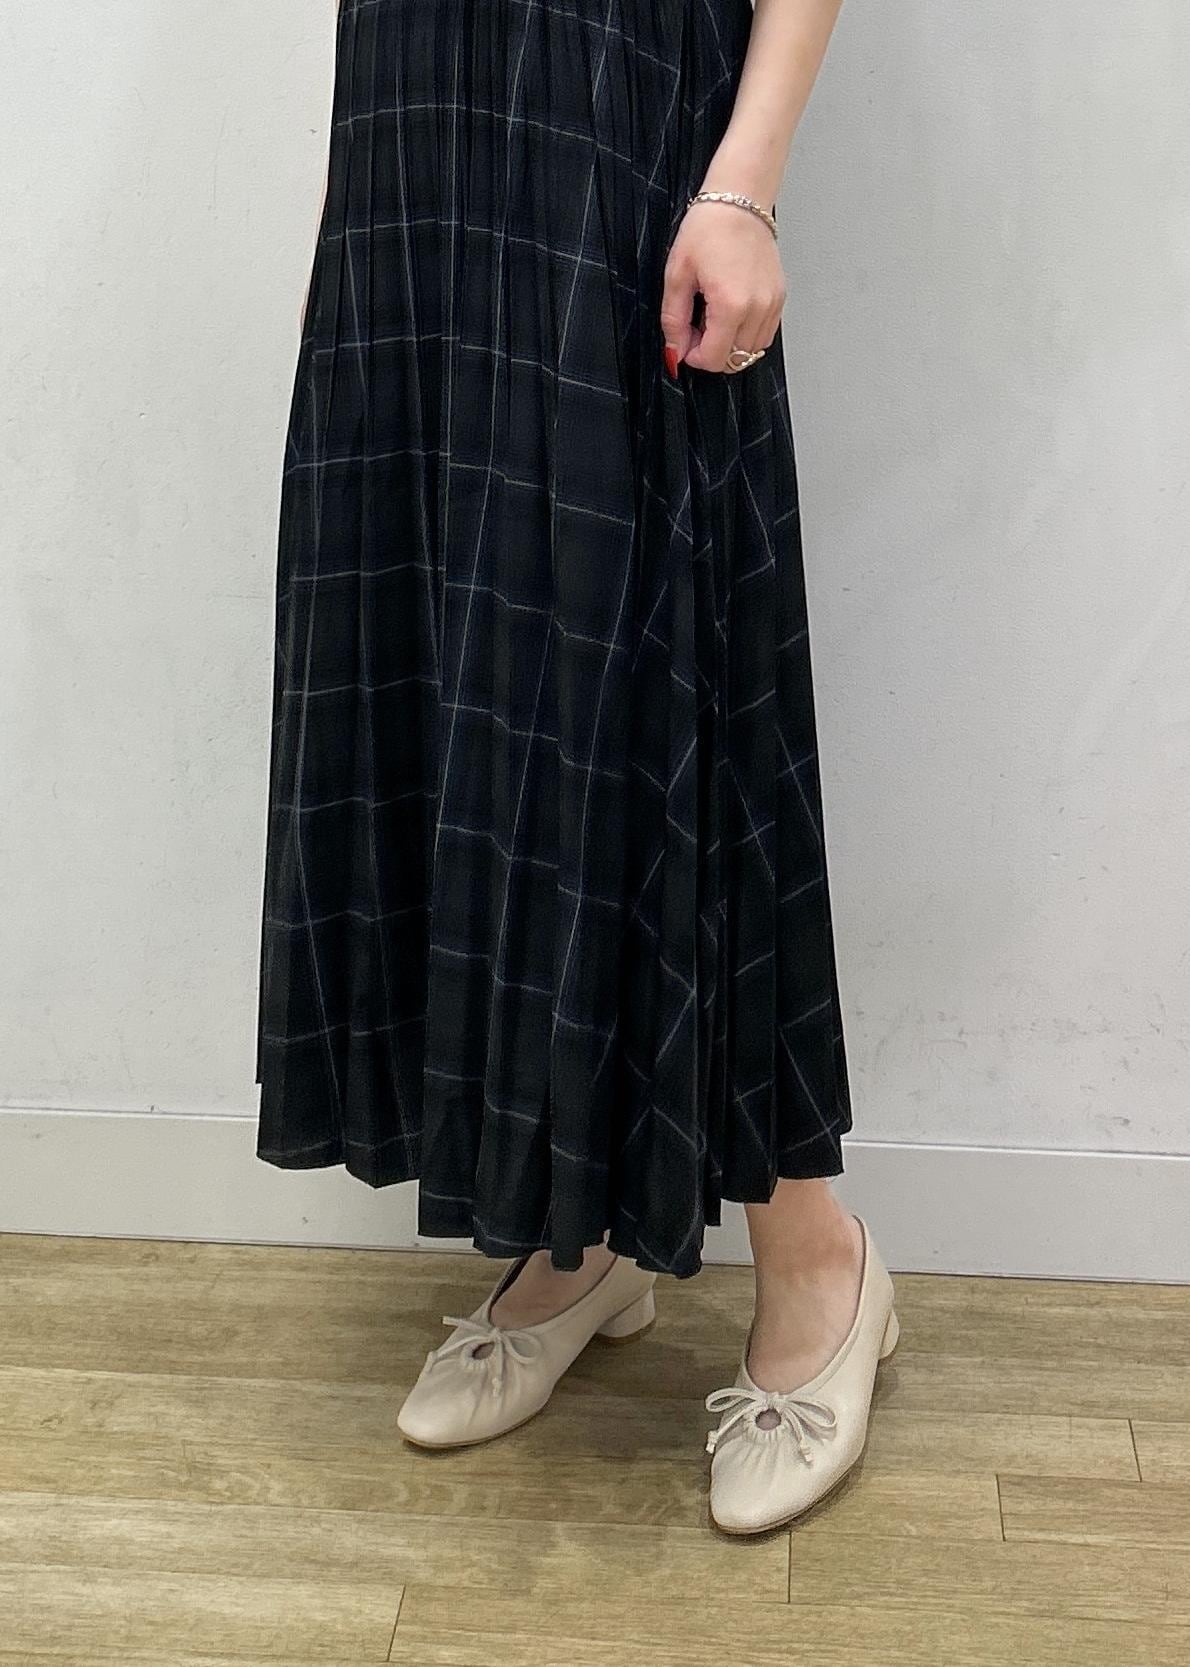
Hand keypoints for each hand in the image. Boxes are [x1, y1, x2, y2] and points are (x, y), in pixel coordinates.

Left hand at [660, 201, 785, 375]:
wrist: (738, 200)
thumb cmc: (709, 228)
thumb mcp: (677, 275)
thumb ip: (673, 321)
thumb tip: (675, 351)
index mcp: (732, 304)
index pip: (715, 359)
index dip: (694, 357)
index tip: (685, 343)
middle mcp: (758, 307)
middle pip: (735, 359)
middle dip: (712, 351)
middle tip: (697, 326)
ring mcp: (772, 303)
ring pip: (751, 350)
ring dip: (730, 344)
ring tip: (714, 316)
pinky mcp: (779, 297)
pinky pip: (764, 334)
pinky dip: (746, 333)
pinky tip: (732, 312)